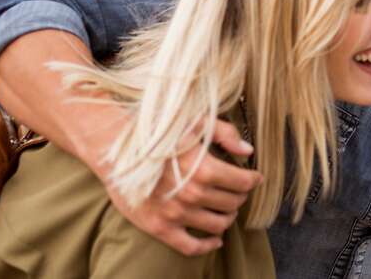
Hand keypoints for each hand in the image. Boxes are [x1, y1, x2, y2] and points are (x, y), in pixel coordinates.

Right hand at [92, 118, 262, 255]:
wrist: (116, 151)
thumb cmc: (158, 134)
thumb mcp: (194, 123)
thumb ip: (225, 133)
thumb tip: (248, 151)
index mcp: (204, 168)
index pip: (243, 182)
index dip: (253, 180)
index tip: (254, 177)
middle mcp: (192, 194)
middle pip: (233, 203)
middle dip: (239, 196)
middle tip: (237, 190)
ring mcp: (176, 214)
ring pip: (218, 224)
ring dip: (227, 216)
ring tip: (225, 208)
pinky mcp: (160, 228)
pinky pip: (192, 247)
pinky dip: (208, 245)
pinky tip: (215, 239)